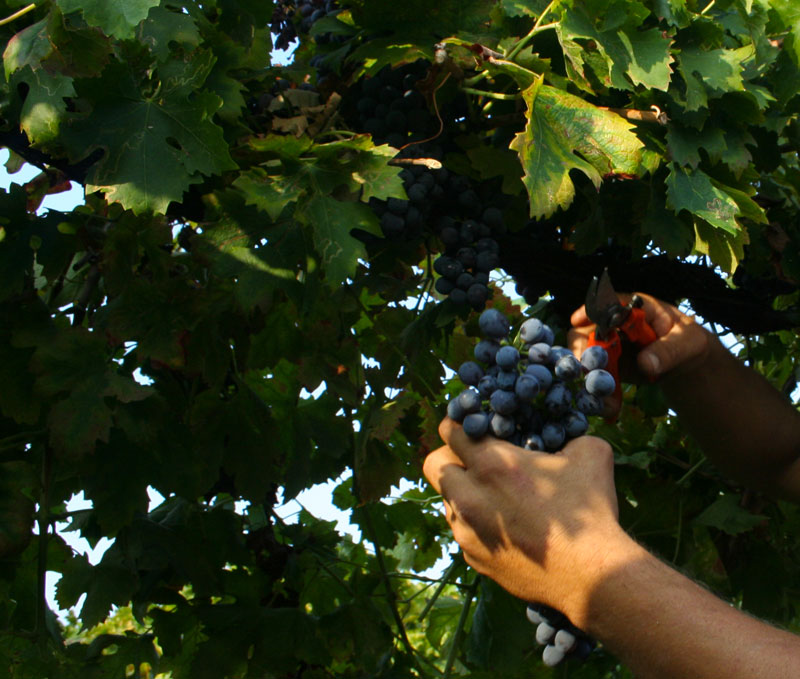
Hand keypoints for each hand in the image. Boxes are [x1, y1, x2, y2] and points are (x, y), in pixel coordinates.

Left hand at [423, 418, 630, 625]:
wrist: (589, 577)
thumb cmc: (588, 513)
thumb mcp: (590, 455)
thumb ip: (566, 436)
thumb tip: (561, 437)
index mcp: (492, 463)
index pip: (450, 430)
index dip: (459, 424)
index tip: (472, 429)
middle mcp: (469, 495)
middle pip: (432, 464)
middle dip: (449, 456)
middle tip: (474, 461)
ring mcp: (466, 530)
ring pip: (447, 500)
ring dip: (463, 493)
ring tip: (495, 497)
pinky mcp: (472, 557)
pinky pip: (462, 531)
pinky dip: (475, 524)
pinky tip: (505, 528)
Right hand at [568, 293, 711, 414]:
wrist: (686, 364)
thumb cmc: (688, 343)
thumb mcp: (688, 343)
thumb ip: (668, 350)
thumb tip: (645, 363)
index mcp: (633, 309)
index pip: (607, 304)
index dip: (590, 311)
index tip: (578, 321)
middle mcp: (613, 325)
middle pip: (585, 332)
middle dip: (582, 351)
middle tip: (587, 370)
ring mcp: (607, 346)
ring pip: (584, 357)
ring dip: (588, 377)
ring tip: (601, 398)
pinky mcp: (607, 367)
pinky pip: (595, 378)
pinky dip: (598, 393)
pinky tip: (609, 407)